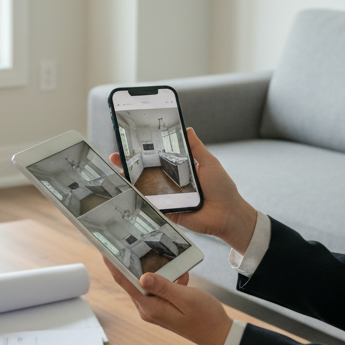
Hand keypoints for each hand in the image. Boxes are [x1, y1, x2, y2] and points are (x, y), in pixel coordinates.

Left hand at [101, 257, 233, 344]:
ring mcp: (155, 309)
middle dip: (134, 263)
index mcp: (150, 307)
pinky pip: (159, 288)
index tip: (104, 249)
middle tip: (130, 243)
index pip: (125, 282)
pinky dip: (168, 279)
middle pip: (132, 281)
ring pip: (147, 283)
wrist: (219, 334)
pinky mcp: (163, 308)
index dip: (113, 264)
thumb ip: (163, 286)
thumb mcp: (185, 297)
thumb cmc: (205, 317)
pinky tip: (182, 277)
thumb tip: (142, 276)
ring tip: (164, 261)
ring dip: (157, 271)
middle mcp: (148, 309)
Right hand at [109, 127, 259, 249]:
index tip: (131, 144)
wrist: (227, 215)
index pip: (159, 159)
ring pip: (146, 189)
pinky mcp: (168, 211)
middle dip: (130, 165)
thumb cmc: (222, 189)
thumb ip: (196, 148)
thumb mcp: (209, 163)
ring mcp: (168, 198)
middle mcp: (172, 184)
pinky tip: (128, 191)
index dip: (145, 153)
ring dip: (131, 181)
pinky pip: (152, 205)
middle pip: (147, 173)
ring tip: (117, 172)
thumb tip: (188, 129)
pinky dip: (141, 199)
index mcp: (181, 171)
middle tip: (117, 157)